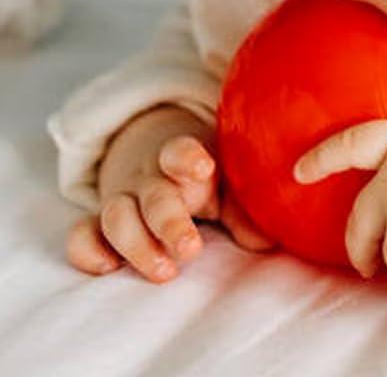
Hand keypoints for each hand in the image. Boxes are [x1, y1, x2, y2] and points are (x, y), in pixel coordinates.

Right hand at [66, 114, 276, 283]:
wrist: (152, 162)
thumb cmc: (201, 182)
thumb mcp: (226, 187)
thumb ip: (243, 211)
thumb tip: (267, 238)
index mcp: (184, 164)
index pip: (179, 150)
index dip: (188, 158)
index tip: (203, 169)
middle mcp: (150, 181)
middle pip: (154, 197)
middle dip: (170, 224)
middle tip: (191, 251)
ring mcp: (122, 200)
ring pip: (117, 216)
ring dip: (137, 245)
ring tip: (165, 273)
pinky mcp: (97, 224)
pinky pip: (81, 234)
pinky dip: (88, 251)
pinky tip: (107, 267)